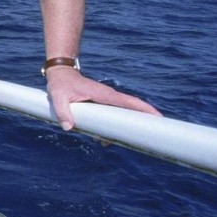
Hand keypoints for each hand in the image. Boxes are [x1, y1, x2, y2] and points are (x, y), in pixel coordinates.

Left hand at [45, 67, 161, 130]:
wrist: (60, 74)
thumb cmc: (60, 84)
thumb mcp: (58, 97)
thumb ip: (62, 112)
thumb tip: (69, 128)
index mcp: (103, 94)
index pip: (128, 101)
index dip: (144, 109)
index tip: (158, 117)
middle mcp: (108, 97)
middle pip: (131, 108)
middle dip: (143, 119)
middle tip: (154, 133)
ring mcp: (106, 100)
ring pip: (122, 114)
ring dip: (126, 127)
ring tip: (128, 142)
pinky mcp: (102, 104)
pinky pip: (112, 115)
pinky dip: (113, 127)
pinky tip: (106, 140)